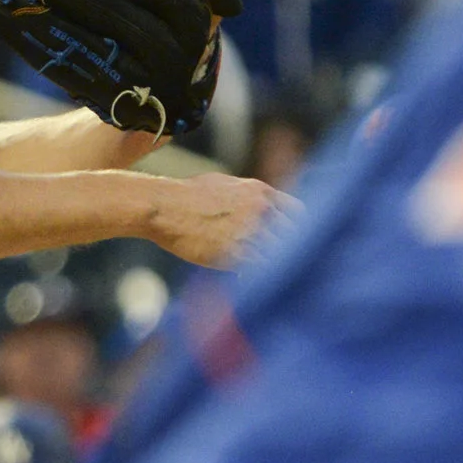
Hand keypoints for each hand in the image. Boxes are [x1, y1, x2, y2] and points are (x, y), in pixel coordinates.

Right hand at [146, 173, 291, 265]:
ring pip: (280, 254)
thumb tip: (259, 204)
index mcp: (259, 192)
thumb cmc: (187, 195)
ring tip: (273, 275)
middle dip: (292, 248)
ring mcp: (249, 231)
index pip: (298, 212)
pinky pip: (260, 268)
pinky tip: (251, 278)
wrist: (164, 208)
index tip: (292, 239)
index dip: (297, 227)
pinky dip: (259, 275)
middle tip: (288, 262)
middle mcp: (260, 210)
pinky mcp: (235, 253)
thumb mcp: (224, 184)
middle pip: (294, 235)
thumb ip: (248, 195)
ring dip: (277, 264)